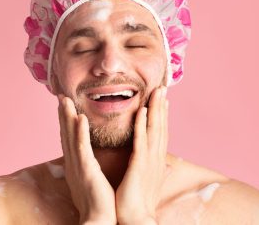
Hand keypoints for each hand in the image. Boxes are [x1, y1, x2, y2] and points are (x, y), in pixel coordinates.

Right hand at [58, 96, 116, 224]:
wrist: (100, 221)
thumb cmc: (98, 202)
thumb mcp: (90, 180)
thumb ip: (88, 166)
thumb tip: (89, 159)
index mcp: (76, 164)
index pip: (69, 138)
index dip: (65, 121)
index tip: (65, 105)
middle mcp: (73, 163)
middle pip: (66, 134)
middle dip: (62, 114)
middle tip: (60, 96)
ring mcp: (78, 166)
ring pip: (71, 137)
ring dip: (67, 117)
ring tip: (65, 100)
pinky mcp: (86, 171)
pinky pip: (82, 148)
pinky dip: (80, 132)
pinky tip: (80, 118)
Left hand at [115, 86, 171, 224]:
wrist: (136, 219)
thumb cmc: (140, 199)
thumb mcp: (148, 179)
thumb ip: (153, 166)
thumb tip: (162, 163)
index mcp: (156, 159)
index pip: (160, 132)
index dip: (162, 114)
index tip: (162, 99)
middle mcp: (156, 156)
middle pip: (160, 126)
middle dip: (162, 106)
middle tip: (162, 88)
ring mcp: (149, 160)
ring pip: (154, 129)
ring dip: (156, 109)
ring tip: (157, 92)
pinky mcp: (139, 165)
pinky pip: (141, 141)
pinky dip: (142, 125)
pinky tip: (142, 111)